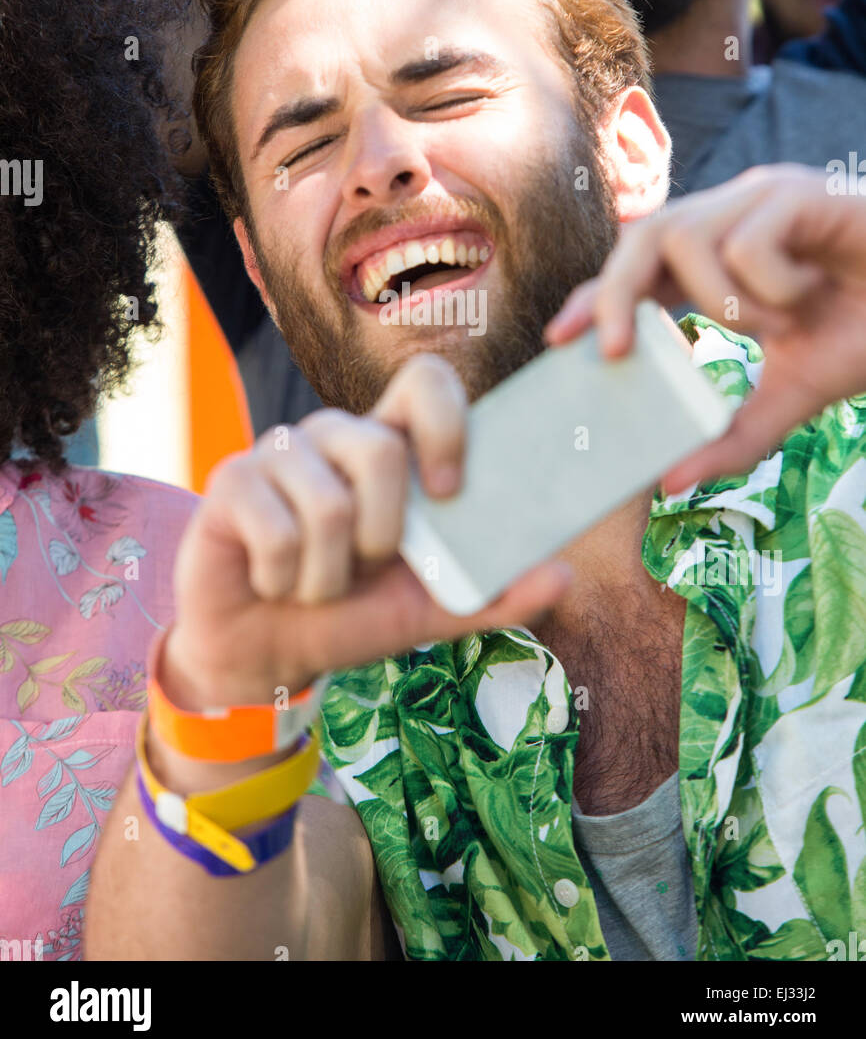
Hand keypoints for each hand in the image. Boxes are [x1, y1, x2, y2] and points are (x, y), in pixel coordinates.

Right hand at [166, 353, 573, 710]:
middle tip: (366, 565)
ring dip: (329, 575)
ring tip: (315, 585)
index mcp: (387, 448)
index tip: (451, 491)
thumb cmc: (348, 616)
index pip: (425, 382)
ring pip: (329, 503)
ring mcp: (278, 453)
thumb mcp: (427, 611)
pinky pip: (279, 531)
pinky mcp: (230, 482)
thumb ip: (493, 594)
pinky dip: (286, 580)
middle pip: (379, 445)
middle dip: (383, 531)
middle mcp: (335, 436)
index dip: (446, 422)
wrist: (264, 656)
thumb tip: (563, 575)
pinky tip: (273, 581)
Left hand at [545, 164, 865, 492]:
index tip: (558, 340)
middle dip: (615, 295)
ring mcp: (762, 197)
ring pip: (691, 241)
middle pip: (641, 238)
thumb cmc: (862, 333)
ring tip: (781, 324)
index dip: (595, 298)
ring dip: (726, 304)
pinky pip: (749, 243)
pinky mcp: (800, 191)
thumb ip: (734, 436)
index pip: (636, 269)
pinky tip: (809, 296)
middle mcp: (729, 216)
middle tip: (615, 354)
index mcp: (717, 256)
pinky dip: (773, 288)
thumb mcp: (791, 395)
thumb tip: (670, 485)